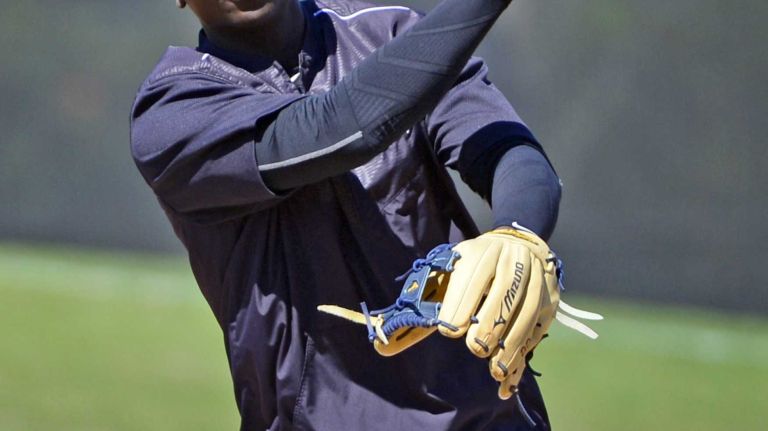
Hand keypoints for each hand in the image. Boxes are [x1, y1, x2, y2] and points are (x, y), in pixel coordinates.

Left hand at [317, 225, 600, 398]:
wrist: (518, 243)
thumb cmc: (472, 265)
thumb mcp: (446, 274)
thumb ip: (420, 308)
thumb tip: (383, 345)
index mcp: (480, 251)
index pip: (472, 276)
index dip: (460, 303)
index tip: (448, 330)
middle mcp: (511, 259)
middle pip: (503, 292)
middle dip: (489, 322)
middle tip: (474, 347)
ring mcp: (535, 277)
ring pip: (527, 309)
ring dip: (511, 340)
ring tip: (494, 366)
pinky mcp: (551, 296)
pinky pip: (541, 322)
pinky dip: (527, 346)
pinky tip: (511, 366)